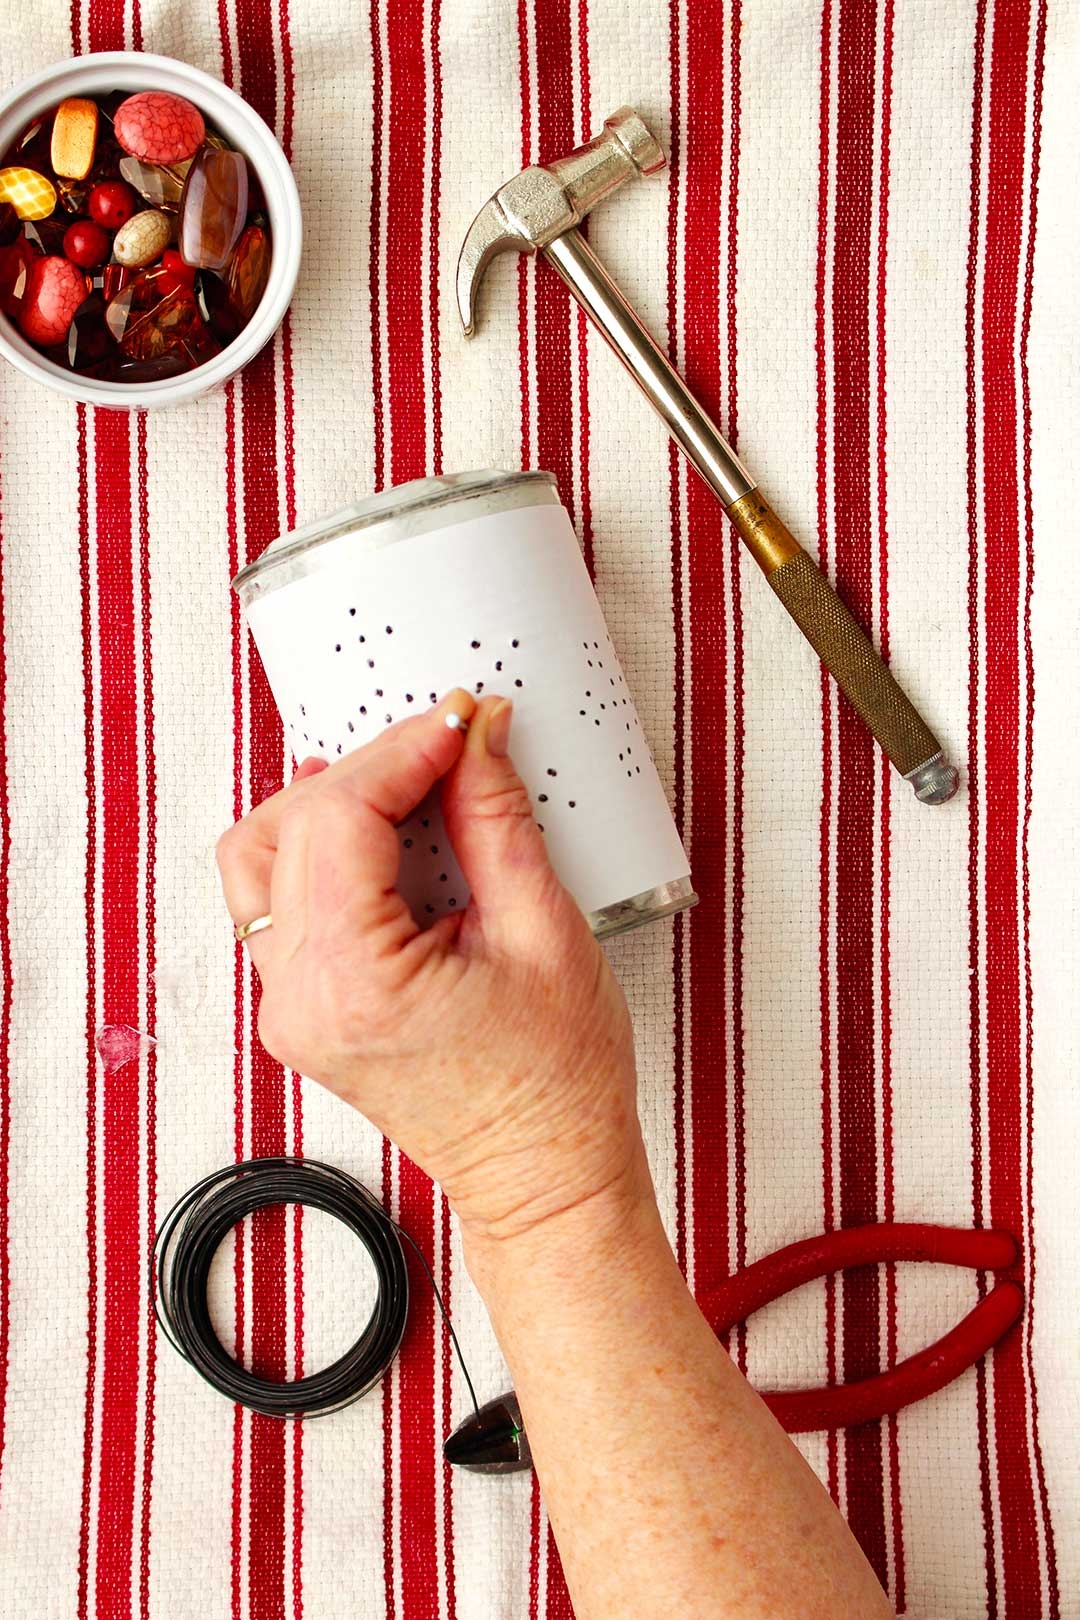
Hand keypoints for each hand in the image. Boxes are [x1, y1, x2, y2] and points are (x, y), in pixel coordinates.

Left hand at [216, 690, 642, 1242]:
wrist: (546, 1177)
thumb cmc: (559, 1088)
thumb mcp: (545, 933)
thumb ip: (497, 821)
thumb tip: (479, 738)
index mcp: (352, 982)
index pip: (340, 816)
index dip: (401, 751)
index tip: (460, 721)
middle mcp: (298, 997)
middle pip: (289, 826)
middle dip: (370, 768)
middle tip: (450, 745)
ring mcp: (288, 1007)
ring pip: (260, 859)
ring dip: (328, 805)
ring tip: (410, 786)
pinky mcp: (301, 1008)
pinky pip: (281, 901)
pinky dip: (323, 851)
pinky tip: (386, 836)